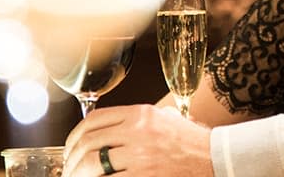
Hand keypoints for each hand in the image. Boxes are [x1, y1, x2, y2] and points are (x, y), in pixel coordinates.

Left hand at [64, 104, 212, 176]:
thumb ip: (138, 119)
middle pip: (89, 143)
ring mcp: (140, 155)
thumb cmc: (191, 142)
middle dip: (72, 159)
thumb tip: (107, 128)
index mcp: (141, 114)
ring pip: (94, 164)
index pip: (94, 120)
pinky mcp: (143, 176)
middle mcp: (138, 131)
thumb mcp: (165, 119)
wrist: (214, 158)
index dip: (74, 136)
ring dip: (78, 174)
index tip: (71, 148)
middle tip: (69, 168)